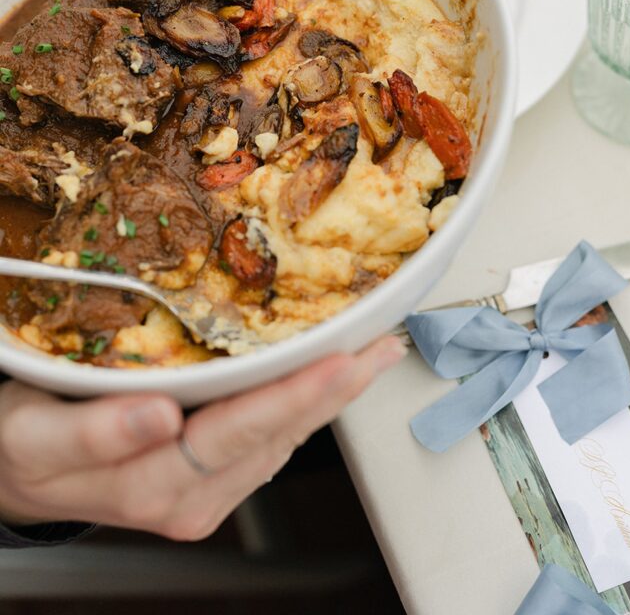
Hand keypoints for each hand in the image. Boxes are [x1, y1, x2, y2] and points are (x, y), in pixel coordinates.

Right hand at [0, 337, 404, 540]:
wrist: (17, 473)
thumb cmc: (23, 443)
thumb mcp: (35, 435)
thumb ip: (94, 434)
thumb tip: (157, 416)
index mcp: (150, 484)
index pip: (234, 435)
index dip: (290, 398)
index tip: (336, 366)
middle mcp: (186, 497)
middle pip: (272, 437)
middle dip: (332, 390)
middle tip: (379, 346)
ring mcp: (202, 492)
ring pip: (280, 441)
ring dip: (329, 397)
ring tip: (371, 351)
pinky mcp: (209, 481)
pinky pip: (267, 442)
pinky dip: (302, 404)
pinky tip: (329, 376)